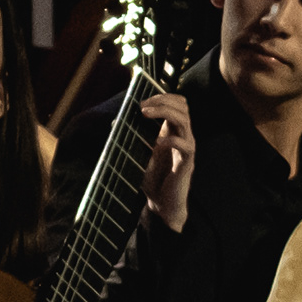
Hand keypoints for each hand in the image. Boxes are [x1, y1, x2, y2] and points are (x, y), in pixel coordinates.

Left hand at [138, 90, 196, 232]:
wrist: (161, 204)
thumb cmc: (152, 179)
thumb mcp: (137, 154)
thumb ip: (130, 138)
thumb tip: (114, 122)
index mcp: (172, 132)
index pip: (177, 104)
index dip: (163, 97)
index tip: (143, 100)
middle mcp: (182, 137)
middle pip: (184, 107)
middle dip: (164, 101)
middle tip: (143, 105)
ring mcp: (186, 149)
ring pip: (186, 121)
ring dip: (166, 113)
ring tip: (147, 113)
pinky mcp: (187, 163)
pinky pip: (185, 146)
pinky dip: (171, 140)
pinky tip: (156, 143)